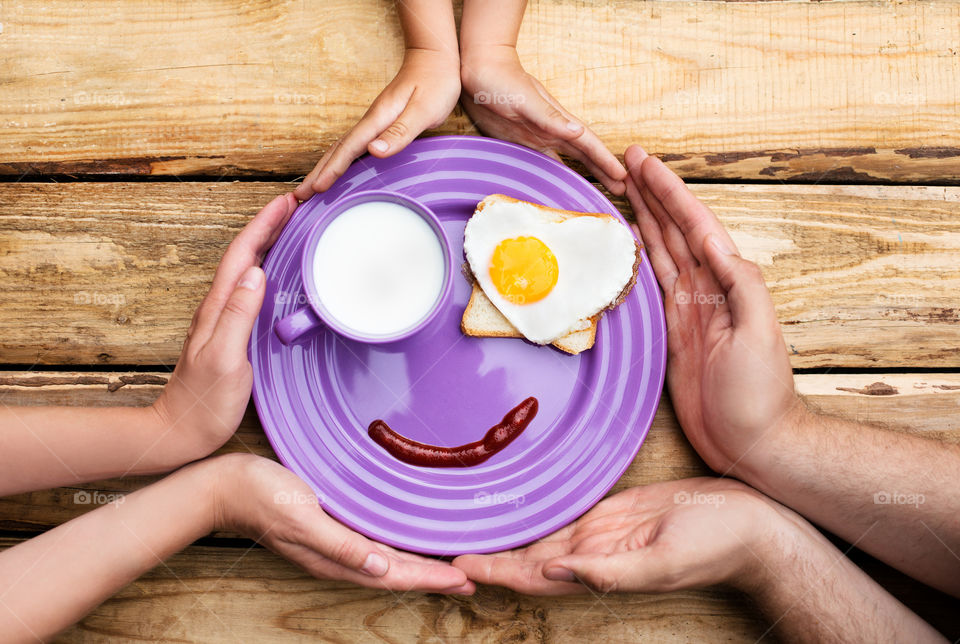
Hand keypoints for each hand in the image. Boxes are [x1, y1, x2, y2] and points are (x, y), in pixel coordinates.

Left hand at [150, 193, 297, 463]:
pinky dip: (269, 270)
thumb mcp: (225, 358)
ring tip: (292, 228)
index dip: (264, 225)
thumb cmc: (203, 402)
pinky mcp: (233, 332)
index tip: (287, 202)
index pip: (242, 255)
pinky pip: (252, 290)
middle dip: (269, 225)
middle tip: (297, 205)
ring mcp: (225, 319)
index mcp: (218, 308)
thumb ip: (238, 315)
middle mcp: (219, 307)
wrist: (181, 431)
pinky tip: (281, 274)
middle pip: (245, 255)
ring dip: (269, 244)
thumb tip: (256, 273)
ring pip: (249, 269)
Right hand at [213, 454, 473, 593]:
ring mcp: (332, 542)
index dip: (429, 578)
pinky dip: (394, 547)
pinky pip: (370, 543)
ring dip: (417, 565)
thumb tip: (379, 569)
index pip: (393, 574)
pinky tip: (403, 542)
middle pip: (395, 572)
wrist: (224, 486)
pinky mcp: (327, 525)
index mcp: (335, 557)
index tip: (462, 580)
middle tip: (468, 580)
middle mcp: (337, 554)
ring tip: (445, 568)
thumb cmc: (260, 496)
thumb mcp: (302, 519)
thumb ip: (340, 545)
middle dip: (432, 577)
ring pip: (385, 560)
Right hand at [295, 48, 460, 198]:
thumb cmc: (435, 82)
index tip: (317, 189)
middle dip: (318, 172)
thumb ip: (399, 133)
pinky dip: (341, 159)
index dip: (332, 170)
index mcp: (378, 119)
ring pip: (343, 148)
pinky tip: (339, 169)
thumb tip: (373, 151)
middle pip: (337, 149)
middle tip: (299, 195)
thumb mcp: (423, 110)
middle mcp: (371, 120)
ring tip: (311, 187)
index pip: (348, 148)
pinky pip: (354, 146)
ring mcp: (374, 121)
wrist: (434, 56)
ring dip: (325, 167)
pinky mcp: (380, 123)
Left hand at [453, 478, 787, 594]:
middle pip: (527, 555)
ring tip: (469, 522)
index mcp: (599, 570)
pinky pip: (566, 510)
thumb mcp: (663, 562)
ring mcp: (600, 531)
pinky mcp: (612, 508)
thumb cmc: (716, 545)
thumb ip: (610, 572)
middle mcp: (592, 553)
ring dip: (507, 532)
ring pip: (542, 533)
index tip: (457, 564)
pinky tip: (517, 504)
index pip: (533, 575)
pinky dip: (538, 509)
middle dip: (489, 552)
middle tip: (445, 541)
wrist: (749, 523)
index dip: (495, 571)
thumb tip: (557, 570)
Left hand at [460, 45, 625, 194]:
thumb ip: (550, 117)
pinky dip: (552, 178)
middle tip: (622, 191)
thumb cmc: (502, 80)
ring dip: (582, 177)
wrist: (478, 71)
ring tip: (597, 193)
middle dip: (603, 172)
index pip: (589, 144)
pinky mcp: (520, 144)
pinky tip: (557, 188)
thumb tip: (577, 132)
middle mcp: (551, 131)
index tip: (623, 176)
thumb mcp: (527, 99)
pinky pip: (541, 165)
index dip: (606, 160)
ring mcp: (536, 139)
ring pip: (566, 163)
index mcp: (558, 120)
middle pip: (583, 156)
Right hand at [623, 146, 805, 477]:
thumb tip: (713, 241)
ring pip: (660, 251)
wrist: (751, 440)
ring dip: (644, 218)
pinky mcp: (672, 333)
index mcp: (726, 283)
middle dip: (653, 194)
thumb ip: (743, 284)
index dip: (670, 193)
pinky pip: (651, 286)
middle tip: (627, 161)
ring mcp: (687, 310)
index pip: (694, 226)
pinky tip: (627, 244)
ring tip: (623, 190)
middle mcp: (704, 290)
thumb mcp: (761, 334)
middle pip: (674, 230)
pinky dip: (638, 259)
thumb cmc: (761, 394)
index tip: (644, 163)